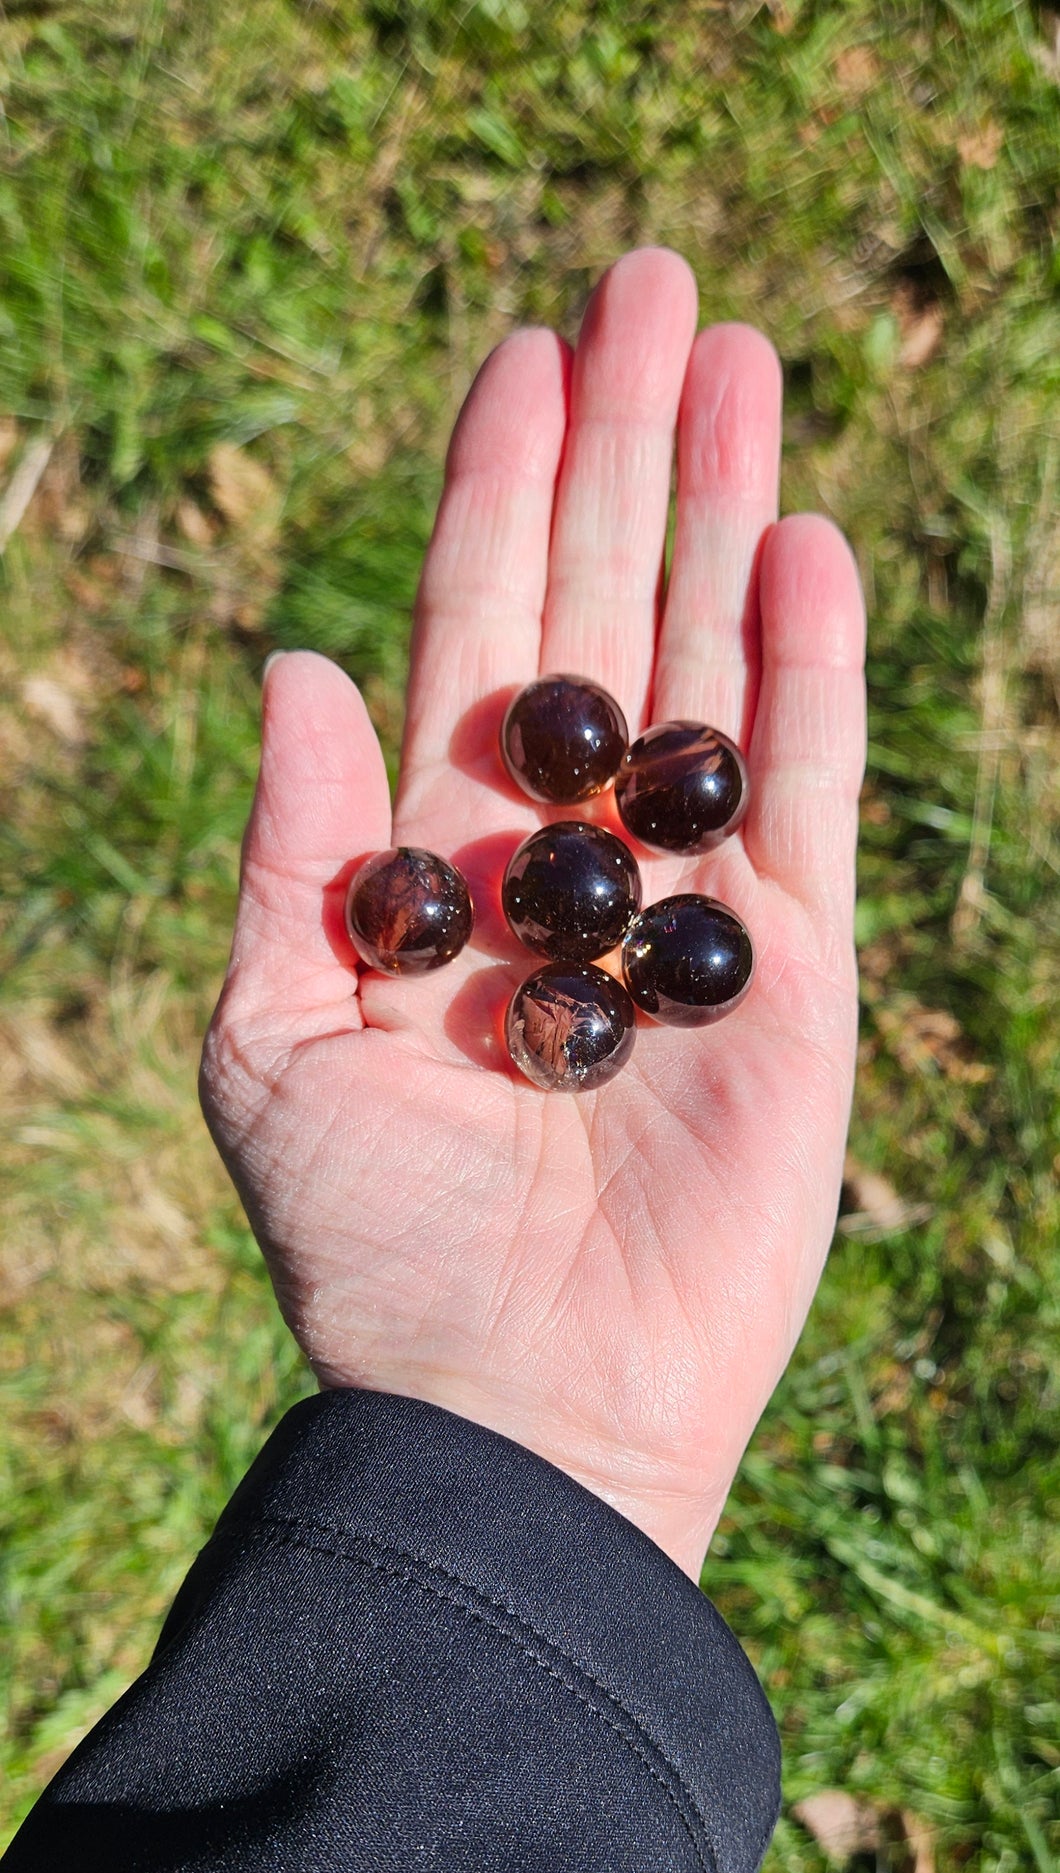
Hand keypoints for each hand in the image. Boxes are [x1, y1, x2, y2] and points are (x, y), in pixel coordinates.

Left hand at [199, 248, 865, 1580]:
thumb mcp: (274, 1043)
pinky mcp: (790, 977)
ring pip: (712, 670)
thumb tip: (296, 657)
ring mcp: (684, 914)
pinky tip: (800, 540)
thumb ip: (298, 855)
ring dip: (723, 511)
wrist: (516, 1405)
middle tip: (651, 285)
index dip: (494, 497)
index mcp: (436, 868)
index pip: (476, 636)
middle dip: (623, 454)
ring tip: (740, 357)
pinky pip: (800, 794)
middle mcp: (565, 867)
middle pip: (606, 615)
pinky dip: (805, 672)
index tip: (518, 354)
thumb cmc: (369, 1248)